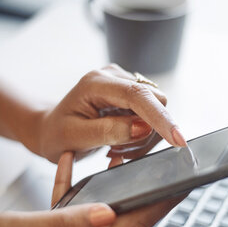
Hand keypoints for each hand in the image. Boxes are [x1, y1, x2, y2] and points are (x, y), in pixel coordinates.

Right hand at [0, 153, 180, 226]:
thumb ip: (65, 223)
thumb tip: (110, 213)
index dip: (158, 208)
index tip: (181, 188)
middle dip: (149, 203)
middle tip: (170, 178)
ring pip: (103, 223)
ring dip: (117, 197)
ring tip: (129, 171)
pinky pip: (75, 222)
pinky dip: (76, 198)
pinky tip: (70, 175)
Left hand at [27, 64, 186, 162]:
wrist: (50, 129)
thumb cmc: (57, 135)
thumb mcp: (76, 138)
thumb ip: (109, 131)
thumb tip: (144, 128)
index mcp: (96, 83)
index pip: (137, 95)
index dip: (160, 117)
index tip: (178, 139)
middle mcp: (113, 76)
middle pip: (154, 100)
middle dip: (149, 130)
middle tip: (121, 150)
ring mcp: (123, 82)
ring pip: (156, 109)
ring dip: (143, 136)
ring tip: (116, 147)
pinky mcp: (130, 92)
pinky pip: (151, 114)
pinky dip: (141, 134)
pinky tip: (120, 140)